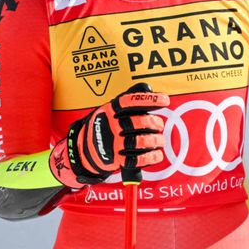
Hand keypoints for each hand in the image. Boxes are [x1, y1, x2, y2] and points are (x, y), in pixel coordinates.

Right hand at [50, 83, 168, 188]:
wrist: (83, 150)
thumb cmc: (104, 126)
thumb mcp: (111, 109)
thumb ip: (128, 99)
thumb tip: (148, 88)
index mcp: (110, 110)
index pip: (130, 101)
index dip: (149, 99)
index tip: (165, 99)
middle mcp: (110, 125)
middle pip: (138, 122)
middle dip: (154, 123)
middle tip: (159, 125)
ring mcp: (112, 143)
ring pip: (139, 141)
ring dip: (155, 141)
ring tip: (160, 141)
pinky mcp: (115, 159)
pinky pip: (136, 159)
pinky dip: (150, 157)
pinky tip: (156, 154)